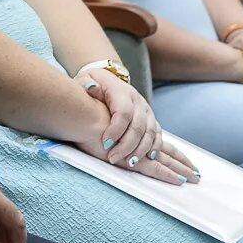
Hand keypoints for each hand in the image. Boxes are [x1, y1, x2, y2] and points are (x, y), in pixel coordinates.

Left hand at [78, 74, 197, 184]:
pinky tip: (148, 158)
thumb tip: (91, 88)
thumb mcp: (85, 79)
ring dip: (141, 150)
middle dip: (127, 145)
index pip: (123, 112)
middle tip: (113, 158)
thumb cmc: (93, 83)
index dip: (116, 129)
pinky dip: (154, 147)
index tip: (105, 144)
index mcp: (122, 91)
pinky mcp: (151, 119)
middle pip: (138, 126)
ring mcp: (146, 111)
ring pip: (150, 132)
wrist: (106, 79)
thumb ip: (87, 84)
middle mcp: (138, 101)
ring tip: (129, 163)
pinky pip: (157, 135)